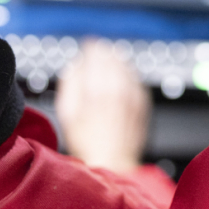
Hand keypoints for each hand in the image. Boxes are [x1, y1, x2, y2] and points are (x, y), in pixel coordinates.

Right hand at [54, 38, 150, 173]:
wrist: (112, 162)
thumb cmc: (86, 142)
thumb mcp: (66, 113)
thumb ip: (70, 84)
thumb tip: (75, 65)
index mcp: (96, 89)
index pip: (96, 54)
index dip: (90, 47)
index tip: (87, 46)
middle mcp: (117, 89)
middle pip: (112, 56)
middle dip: (103, 51)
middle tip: (97, 51)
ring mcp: (132, 95)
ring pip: (126, 65)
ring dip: (116, 60)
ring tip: (109, 61)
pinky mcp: (142, 103)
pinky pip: (136, 78)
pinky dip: (128, 73)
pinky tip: (121, 77)